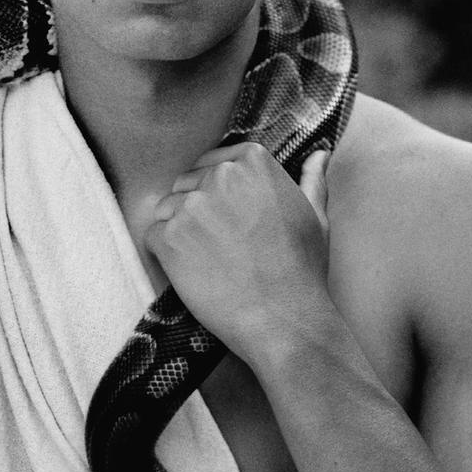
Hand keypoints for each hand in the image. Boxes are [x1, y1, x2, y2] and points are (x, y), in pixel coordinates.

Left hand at [145, 144, 335, 367]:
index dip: (216, 191)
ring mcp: (191, 206)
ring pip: (167, 209)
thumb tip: (318, 155)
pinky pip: (153, 236)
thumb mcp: (314, 216)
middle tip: (221, 245)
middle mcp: (219, 176)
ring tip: (209, 260)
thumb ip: (310, 181)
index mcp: (253, 162)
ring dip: (179, 231)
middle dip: (197, 211)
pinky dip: (166, 253)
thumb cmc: (301, 269)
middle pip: (187, 185)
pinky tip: (194, 271)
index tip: (228, 216)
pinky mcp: (168, 237)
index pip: (214, 163)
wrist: (281, 316)